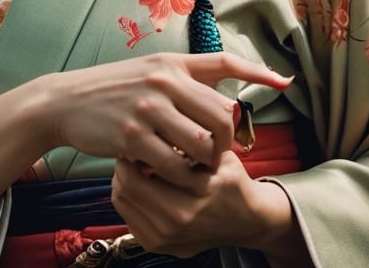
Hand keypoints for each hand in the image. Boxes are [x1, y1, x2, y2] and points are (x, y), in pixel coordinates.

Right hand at [42, 52, 291, 188]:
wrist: (67, 101)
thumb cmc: (113, 89)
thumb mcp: (149, 72)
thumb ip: (182, 79)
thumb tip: (217, 92)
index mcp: (172, 63)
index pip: (224, 62)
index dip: (258, 71)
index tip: (285, 82)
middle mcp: (165, 82)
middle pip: (221, 113)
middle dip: (228, 139)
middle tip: (220, 153)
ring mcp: (149, 109)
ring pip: (202, 143)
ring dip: (205, 161)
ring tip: (197, 167)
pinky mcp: (133, 137)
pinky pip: (173, 164)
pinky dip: (179, 175)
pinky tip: (172, 174)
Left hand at [110, 148, 307, 262]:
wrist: (246, 221)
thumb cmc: (232, 182)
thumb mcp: (220, 155)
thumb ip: (194, 142)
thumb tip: (159, 123)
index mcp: (195, 195)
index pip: (142, 172)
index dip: (134, 149)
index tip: (139, 134)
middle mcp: (178, 220)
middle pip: (126, 187)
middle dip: (124, 164)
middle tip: (130, 146)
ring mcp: (165, 238)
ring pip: (122, 202)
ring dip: (123, 179)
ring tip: (134, 162)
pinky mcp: (157, 245)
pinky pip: (128, 217)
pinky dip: (128, 198)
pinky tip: (138, 183)